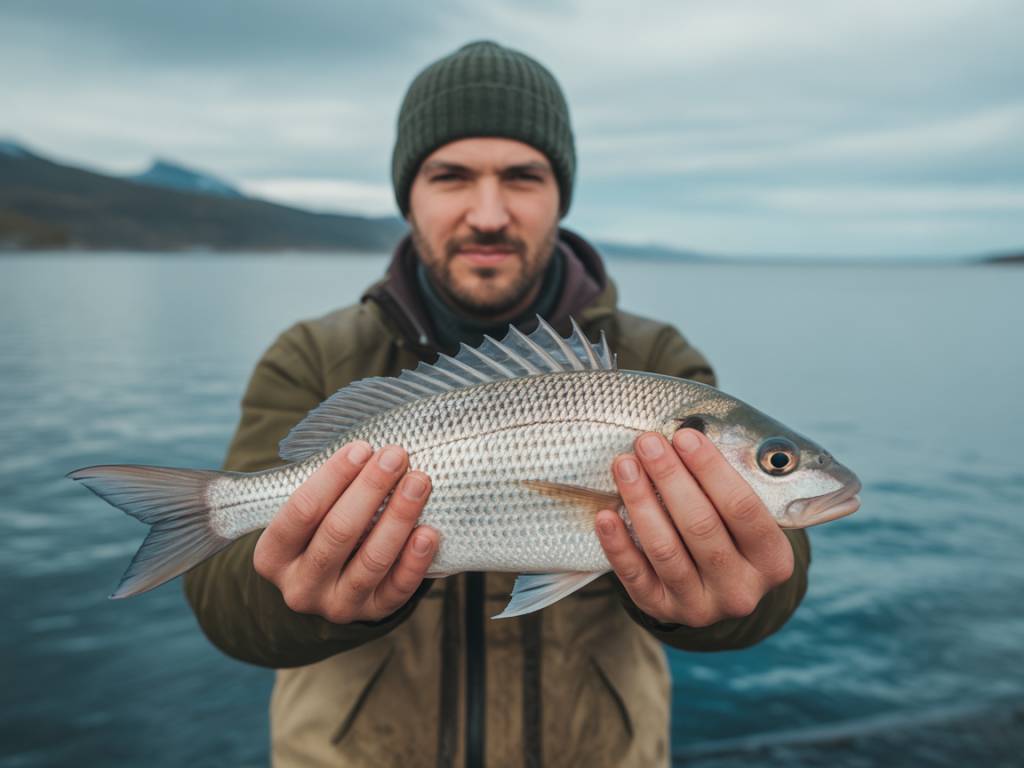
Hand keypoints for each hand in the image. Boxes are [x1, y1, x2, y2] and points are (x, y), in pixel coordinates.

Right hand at [253, 441, 438, 623]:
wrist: (329, 585)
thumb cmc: (319, 531)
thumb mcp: (308, 513)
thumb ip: (326, 487)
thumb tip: (368, 450)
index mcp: (273, 556)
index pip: (301, 511)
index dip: (333, 477)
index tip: (362, 448)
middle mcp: (300, 586)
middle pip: (337, 533)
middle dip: (370, 489)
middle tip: (396, 456)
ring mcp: (336, 605)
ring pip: (371, 561)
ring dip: (398, 517)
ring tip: (418, 482)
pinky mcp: (372, 614)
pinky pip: (397, 589)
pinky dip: (415, 560)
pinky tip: (428, 532)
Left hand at [596, 429, 794, 626]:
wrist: (714, 589)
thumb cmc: (729, 532)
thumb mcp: (745, 515)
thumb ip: (727, 481)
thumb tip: (687, 432)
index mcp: (773, 560)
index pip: (743, 508)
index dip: (711, 469)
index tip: (684, 435)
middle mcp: (741, 590)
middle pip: (701, 526)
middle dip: (670, 477)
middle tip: (647, 442)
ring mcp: (701, 606)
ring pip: (665, 549)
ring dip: (641, 502)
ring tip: (624, 465)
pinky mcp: (663, 611)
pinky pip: (635, 577)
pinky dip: (618, 544)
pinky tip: (605, 514)